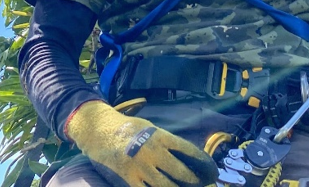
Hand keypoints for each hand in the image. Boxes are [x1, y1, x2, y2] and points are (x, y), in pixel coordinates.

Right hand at [65, 100, 217, 186]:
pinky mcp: (130, 178)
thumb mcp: (148, 127)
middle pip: (180, 171)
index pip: (186, 149)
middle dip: (192, 180)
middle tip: (198, 183)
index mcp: (159, 136)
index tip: (208, 168)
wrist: (99, 131)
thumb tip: (183, 154)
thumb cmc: (126, 128)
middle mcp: (152, 152)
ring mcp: (141, 167)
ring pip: (166, 186)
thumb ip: (164, 140)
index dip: (199, 160)